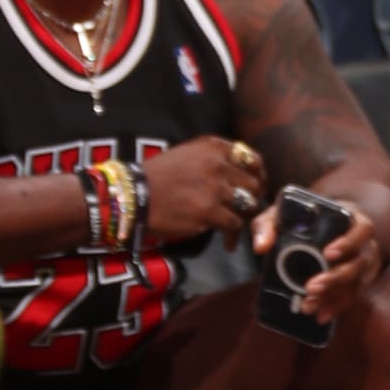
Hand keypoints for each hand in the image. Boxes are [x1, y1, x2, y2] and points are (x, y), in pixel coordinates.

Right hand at [143, 135, 268, 248]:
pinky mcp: (209, 211)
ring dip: (244, 218)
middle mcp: (218, 163)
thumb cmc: (155, 177)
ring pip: (247, 204)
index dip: (257, 175)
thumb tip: (237, 176)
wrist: (131, 195)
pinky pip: (234, 224)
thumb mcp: (187, 155)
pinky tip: (227, 243)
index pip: (251, 159)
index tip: (254, 187)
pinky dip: (233, 236)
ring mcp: (215, 187)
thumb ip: (213, 161)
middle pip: (253, 183)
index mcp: (213, 147)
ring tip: (236, 227)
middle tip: (246, 211)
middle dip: (252, 199)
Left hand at [250, 200, 383, 321]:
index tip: (328, 254)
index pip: (362, 229)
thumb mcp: (280, 215)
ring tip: (309, 306)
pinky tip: (321, 315)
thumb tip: (261, 247)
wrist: (316, 228)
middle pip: (358, 262)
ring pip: (356, 283)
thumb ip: (267, 225)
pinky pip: (352, 296)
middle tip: (311, 287)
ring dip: (334, 297)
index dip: (348, 242)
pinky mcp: (358, 281)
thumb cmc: (300, 217)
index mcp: (351, 218)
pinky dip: (337, 307)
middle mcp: (363, 242)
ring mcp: (363, 263)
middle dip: (336, 277)